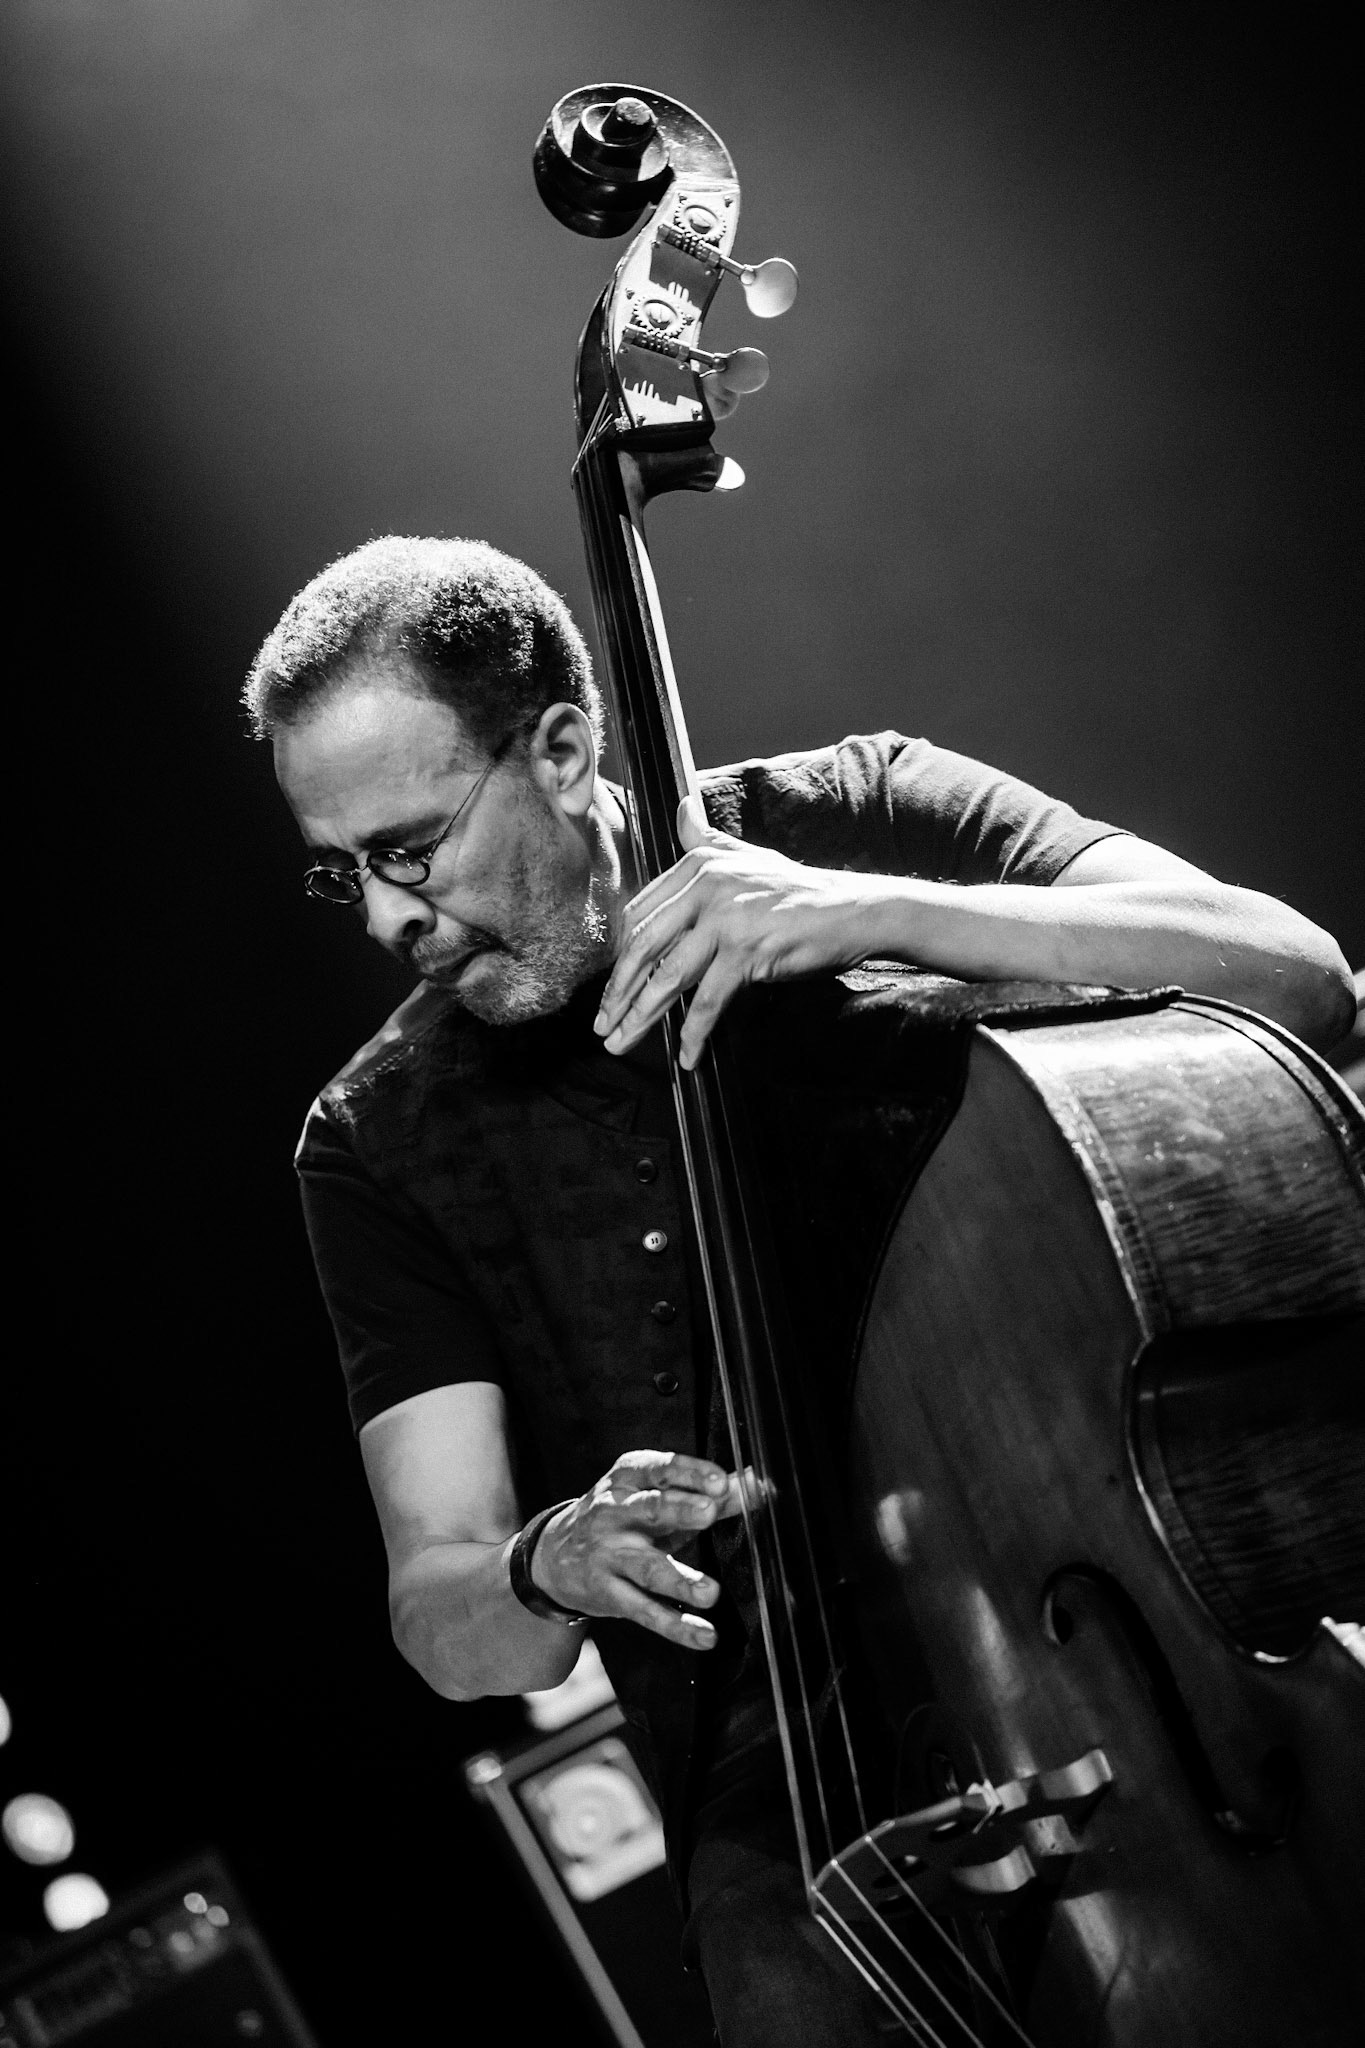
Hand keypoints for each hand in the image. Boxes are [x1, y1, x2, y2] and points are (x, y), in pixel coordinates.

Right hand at [532, 1451, 743, 1649]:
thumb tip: (756, 1483)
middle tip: (709, 1513)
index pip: (661, 1468)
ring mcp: (609, 1555)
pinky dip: (676, 1625)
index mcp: (629, 1478)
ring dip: (680, 1579)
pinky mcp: (607, 1593)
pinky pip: (644, 1610)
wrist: (556, 1556)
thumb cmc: (625, 1518)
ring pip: (646, 1566)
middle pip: (650, 1509)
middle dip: (680, 1510)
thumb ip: (708, 1493)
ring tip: (711, 1593)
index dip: (691, 1473)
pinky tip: (704, 1635)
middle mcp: (615, 1512)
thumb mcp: (657, 1496)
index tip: (721, 1482)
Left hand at [595, 795, 891, 1067]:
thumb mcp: (746, 856)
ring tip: (622, 1042)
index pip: (640, 913)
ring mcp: (727, 919)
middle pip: (645, 946)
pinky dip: (695, 1033)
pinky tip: (686, 1056)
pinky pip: (709, 1000)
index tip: (611, 987)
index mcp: (699, 865)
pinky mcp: (748, 951)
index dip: (620, 955)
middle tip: (602, 1024)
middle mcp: (707, 886)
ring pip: (669, 976)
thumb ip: (705, 838)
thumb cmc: (797, 891)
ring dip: (641, 1016)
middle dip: (618, 990)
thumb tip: (681, 808)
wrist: (852, 910)